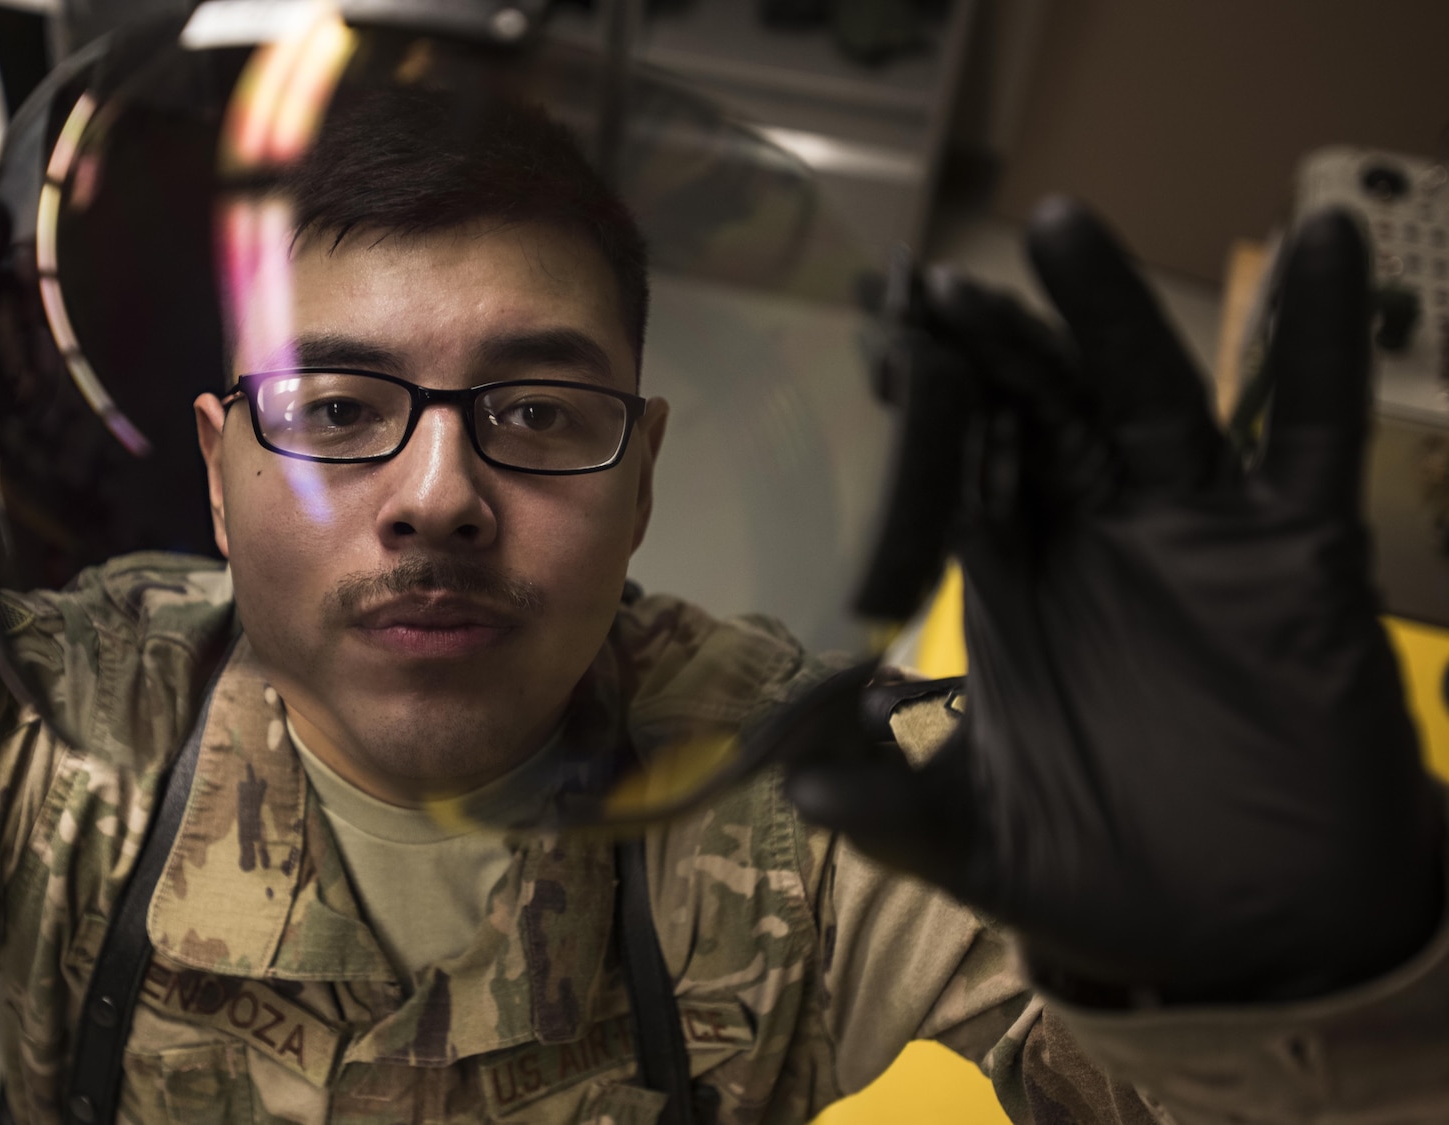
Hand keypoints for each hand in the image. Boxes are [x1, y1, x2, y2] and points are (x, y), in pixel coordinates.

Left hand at [789, 200, 1443, 1002]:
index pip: (956, 465)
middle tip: (930, 283)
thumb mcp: (983, 844)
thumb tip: (798, 790)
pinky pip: (1313, 431)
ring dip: (1103, 311)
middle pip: (1035, 406)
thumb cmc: (1111, 867)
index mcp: (1011, 578)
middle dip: (984, 342)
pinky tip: (1326, 246)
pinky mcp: (1294, 550)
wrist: (1255, 926)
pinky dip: (1324, 340)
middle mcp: (1094, 531)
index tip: (873, 335)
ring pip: (1146, 393)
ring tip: (1056, 227)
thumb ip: (897, 810)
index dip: (921, 403)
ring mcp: (1194, 529)